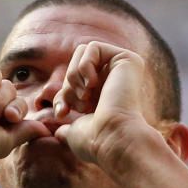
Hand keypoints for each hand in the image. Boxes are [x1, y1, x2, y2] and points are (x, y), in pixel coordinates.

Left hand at [52, 42, 154, 167]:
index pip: (73, 81)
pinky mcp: (128, 59)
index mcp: (105, 95)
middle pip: (76, 62)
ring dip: (75, 74)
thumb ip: (67, 127)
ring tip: (86, 95)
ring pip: (83, 51)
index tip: (62, 113)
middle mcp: (115, 80)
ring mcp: (123, 69)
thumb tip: (59, 132)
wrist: (112, 138)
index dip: (62, 95)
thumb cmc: (96, 141)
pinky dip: (85, 66)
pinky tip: (94, 85)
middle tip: (78, 104)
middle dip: (69, 84)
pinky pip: (93, 47)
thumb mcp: (75, 130)